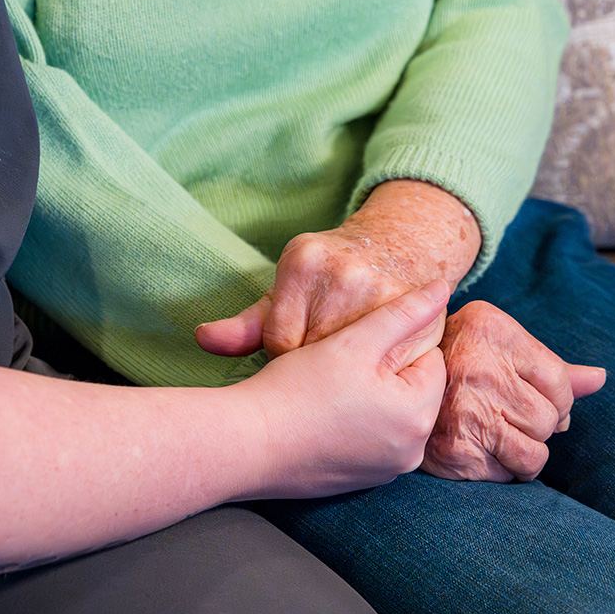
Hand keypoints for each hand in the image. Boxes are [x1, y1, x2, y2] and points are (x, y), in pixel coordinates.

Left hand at [195, 180, 480, 366]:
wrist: (401, 243)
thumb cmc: (329, 278)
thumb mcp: (285, 294)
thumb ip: (245, 325)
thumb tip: (203, 338)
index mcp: (302, 262)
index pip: (282, 342)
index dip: (290, 357)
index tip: (301, 355)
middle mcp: (341, 272)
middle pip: (317, 353)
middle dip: (319, 365)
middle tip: (326, 366)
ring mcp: (381, 287)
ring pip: (351, 359)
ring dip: (350, 369)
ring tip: (352, 365)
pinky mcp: (412, 304)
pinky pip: (385, 355)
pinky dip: (381, 365)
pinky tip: (380, 363)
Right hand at [237, 280, 449, 498]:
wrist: (244, 445)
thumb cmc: (298, 390)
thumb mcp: (354, 342)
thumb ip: (403, 313)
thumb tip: (443, 287)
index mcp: (418, 416)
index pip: (429, 359)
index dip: (393, 342)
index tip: (357, 342)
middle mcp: (411, 452)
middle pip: (412, 389)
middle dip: (384, 371)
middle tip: (339, 364)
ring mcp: (385, 471)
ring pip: (391, 413)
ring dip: (371, 395)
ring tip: (328, 387)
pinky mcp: (360, 481)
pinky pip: (371, 439)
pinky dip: (355, 423)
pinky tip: (322, 412)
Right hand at [422, 301, 605, 482]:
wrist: (388, 389)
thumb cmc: (458, 368)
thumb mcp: (500, 350)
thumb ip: (552, 368)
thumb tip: (600, 379)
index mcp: (492, 332)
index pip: (560, 381)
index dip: (556, 399)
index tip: (528, 397)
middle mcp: (480, 368)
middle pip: (548, 420)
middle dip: (535, 425)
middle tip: (503, 414)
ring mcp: (466, 411)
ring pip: (535, 454)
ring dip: (523, 452)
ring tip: (495, 434)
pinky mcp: (456, 450)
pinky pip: (507, 474)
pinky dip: (498, 468)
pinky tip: (476, 448)